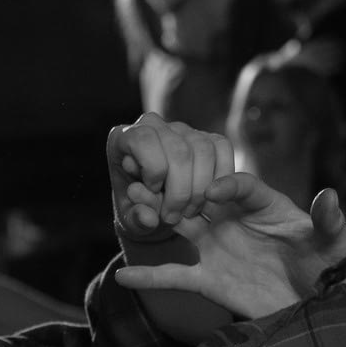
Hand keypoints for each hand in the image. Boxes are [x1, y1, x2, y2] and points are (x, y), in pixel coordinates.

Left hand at [107, 115, 235, 238]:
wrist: (156, 208)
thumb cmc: (138, 210)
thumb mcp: (131, 221)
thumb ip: (136, 220)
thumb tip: (148, 218)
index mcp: (123, 138)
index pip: (143, 139)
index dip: (153, 169)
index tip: (153, 192)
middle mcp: (153, 125)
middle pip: (178, 150)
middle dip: (180, 191)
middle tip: (173, 217)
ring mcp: (181, 128)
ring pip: (203, 149)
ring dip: (200, 189)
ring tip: (188, 212)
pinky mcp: (206, 135)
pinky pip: (221, 147)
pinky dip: (220, 177)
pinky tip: (208, 198)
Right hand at [111, 167, 345, 319]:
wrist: (313, 305)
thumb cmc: (325, 268)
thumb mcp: (333, 244)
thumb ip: (328, 221)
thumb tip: (331, 196)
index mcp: (262, 204)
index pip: (240, 185)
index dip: (227, 184)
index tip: (212, 192)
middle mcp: (232, 219)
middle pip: (198, 195)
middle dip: (176, 186)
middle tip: (151, 174)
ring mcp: (216, 247)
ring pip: (178, 225)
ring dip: (155, 213)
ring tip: (131, 201)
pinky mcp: (208, 279)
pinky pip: (175, 275)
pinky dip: (149, 277)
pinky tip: (123, 277)